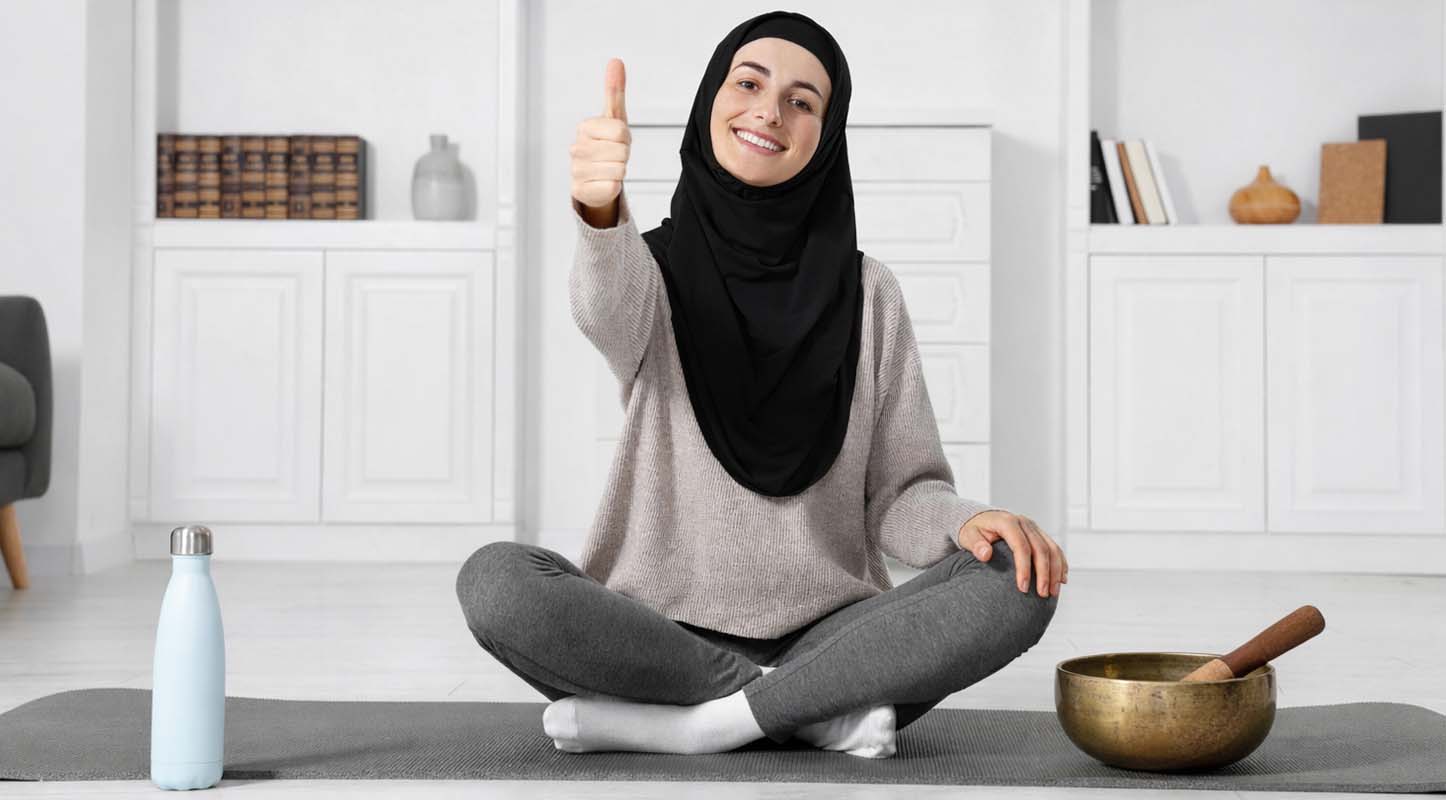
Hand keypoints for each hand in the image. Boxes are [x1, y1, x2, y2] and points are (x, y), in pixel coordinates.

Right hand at [570, 58, 630, 211]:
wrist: (595, 178)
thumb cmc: (606, 145)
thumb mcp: (613, 118)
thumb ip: (614, 91)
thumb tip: (616, 61)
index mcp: (585, 127)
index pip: (621, 131)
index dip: (625, 138)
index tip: (616, 140)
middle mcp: (577, 148)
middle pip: (621, 151)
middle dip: (623, 155)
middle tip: (613, 156)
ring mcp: (576, 170)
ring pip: (619, 169)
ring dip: (619, 171)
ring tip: (608, 168)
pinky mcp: (581, 191)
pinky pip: (612, 187)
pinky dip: (613, 187)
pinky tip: (602, 183)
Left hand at [957, 511, 1066, 597]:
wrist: (980, 518)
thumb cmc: (973, 530)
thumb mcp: (968, 535)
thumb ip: (976, 544)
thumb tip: (985, 554)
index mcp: (1007, 522)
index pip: (1021, 546)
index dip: (1024, 568)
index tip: (1022, 588)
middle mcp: (1024, 523)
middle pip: (1041, 549)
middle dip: (1044, 573)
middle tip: (1042, 594)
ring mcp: (1034, 527)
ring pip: (1052, 548)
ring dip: (1055, 571)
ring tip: (1053, 592)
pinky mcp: (1039, 533)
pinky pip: (1054, 548)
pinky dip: (1060, 563)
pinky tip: (1062, 579)